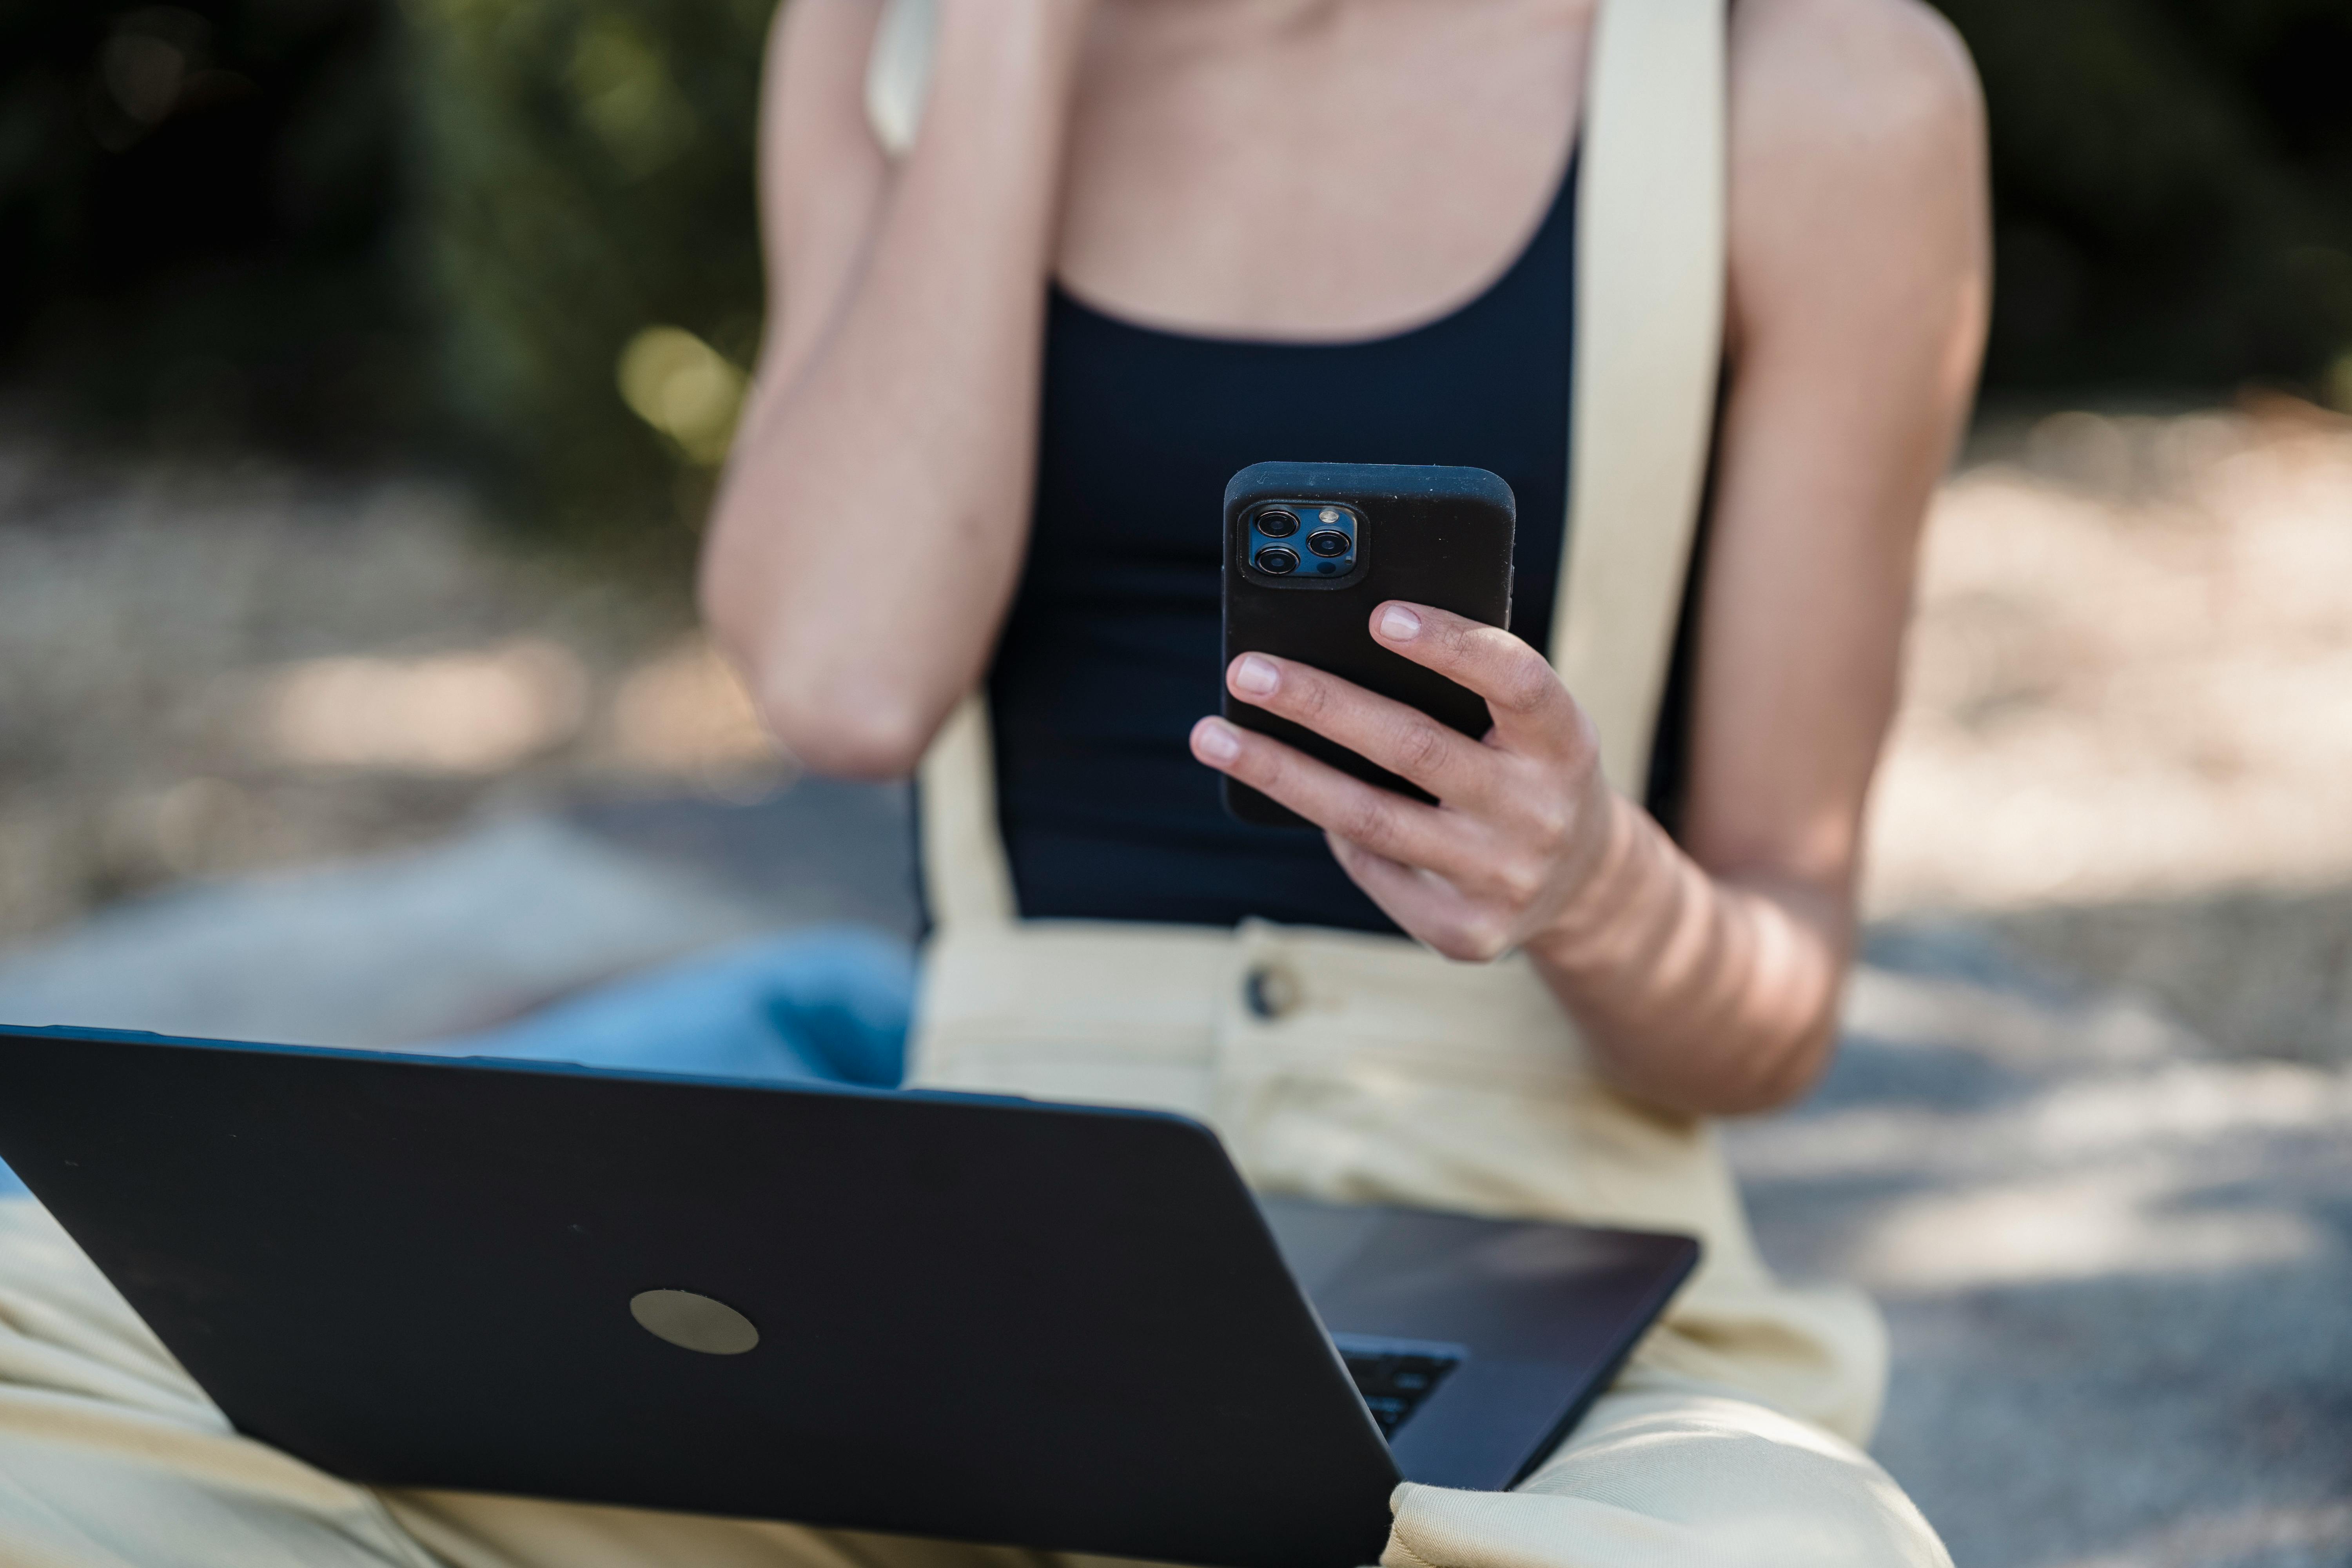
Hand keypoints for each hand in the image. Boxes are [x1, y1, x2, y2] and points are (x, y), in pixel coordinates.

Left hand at [1189, 602, 1625, 961]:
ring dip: (1280, 772)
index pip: (1515, 680)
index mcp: (1565, 742)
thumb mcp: (1528, 724)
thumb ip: (1467, 689)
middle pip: (1413, 749)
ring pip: (1368, 819)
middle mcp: (1540, 813)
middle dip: (1318, 704)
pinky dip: (1330, 829)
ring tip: (1213, 735)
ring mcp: (1503, 880)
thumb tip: (1332, 653)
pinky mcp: (1466, 933)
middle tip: (1245, 671)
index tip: (1377, 615)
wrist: (1584, 883)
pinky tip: (1290, 791)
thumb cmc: (1528, 769)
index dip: (1450, 645)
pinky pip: (1372, 868)